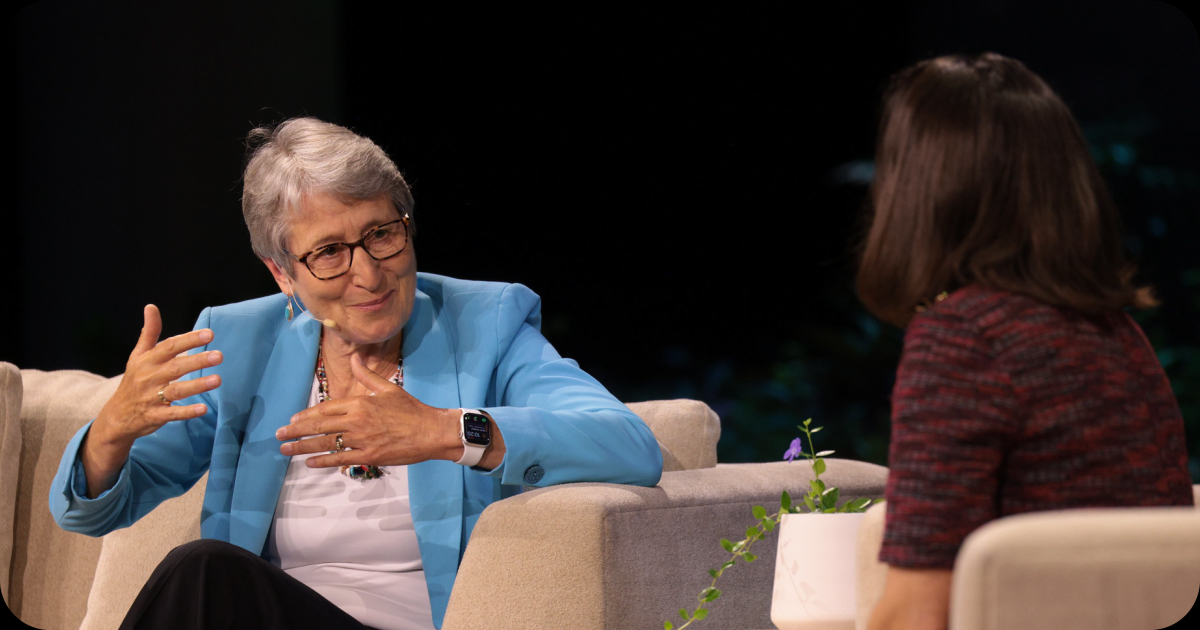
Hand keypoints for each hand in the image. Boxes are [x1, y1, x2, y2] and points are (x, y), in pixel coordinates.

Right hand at [82, 304, 222, 497]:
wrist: (116, 416)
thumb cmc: (133, 381)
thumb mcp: (137, 356)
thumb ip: (149, 333)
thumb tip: (151, 306)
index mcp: (147, 361)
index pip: (169, 347)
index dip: (189, 340)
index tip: (209, 334)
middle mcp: (149, 378)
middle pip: (175, 367)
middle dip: (197, 361)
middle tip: (219, 356)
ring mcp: (151, 398)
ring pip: (176, 390)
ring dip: (197, 385)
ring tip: (218, 380)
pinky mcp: (154, 416)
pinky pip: (172, 413)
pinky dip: (187, 412)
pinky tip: (203, 409)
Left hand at [276, 354, 459, 467]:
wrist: (431, 431)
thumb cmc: (411, 409)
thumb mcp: (389, 388)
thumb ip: (367, 375)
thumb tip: (355, 357)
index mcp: (360, 403)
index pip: (325, 409)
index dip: (306, 415)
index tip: (292, 420)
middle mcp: (357, 421)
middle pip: (319, 426)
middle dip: (296, 431)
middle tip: (279, 435)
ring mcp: (362, 439)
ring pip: (325, 443)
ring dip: (303, 447)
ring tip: (286, 450)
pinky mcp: (369, 455)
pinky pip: (340, 459)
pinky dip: (323, 461)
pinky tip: (309, 463)